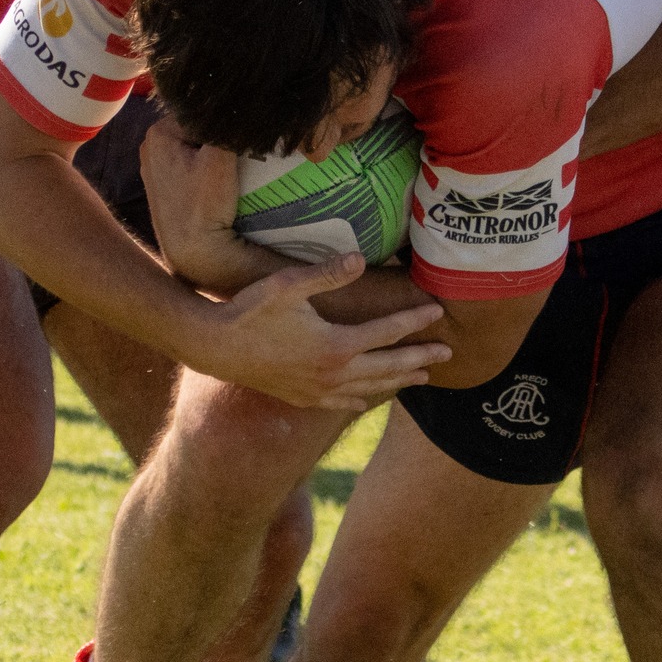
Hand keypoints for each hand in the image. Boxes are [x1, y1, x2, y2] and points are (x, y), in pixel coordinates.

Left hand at [140, 121, 259, 290]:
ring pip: (195, 146)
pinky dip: (205, 168)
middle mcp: (149, 146)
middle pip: (196, 128)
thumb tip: (240, 101)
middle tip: (240, 154)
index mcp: (158, 133)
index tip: (242, 139)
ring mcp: (155, 167)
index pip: (201, 112)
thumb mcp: (220, 158)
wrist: (192, 253)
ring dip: (214, 152)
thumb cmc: (203, 206)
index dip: (225, 122)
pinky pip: (190, 164)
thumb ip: (227, 125)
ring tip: (231, 169)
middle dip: (218, 136)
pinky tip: (218, 183)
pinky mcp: (164, 185)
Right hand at [198, 255, 449, 410]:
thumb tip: (360, 258)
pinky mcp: (300, 398)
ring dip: (398, 382)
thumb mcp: (288, 285)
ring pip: (369, 389)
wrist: (213, 346)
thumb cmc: (250, 310)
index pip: (386, 332)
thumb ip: (328, 273)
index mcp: (335, 346)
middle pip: (388, 367)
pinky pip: (340, 403)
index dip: (414, 320)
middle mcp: (332, 374)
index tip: (438, 311)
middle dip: (420, 359)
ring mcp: (317, 390)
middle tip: (448, 354)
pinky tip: (367, 401)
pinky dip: (360, 400)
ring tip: (422, 379)